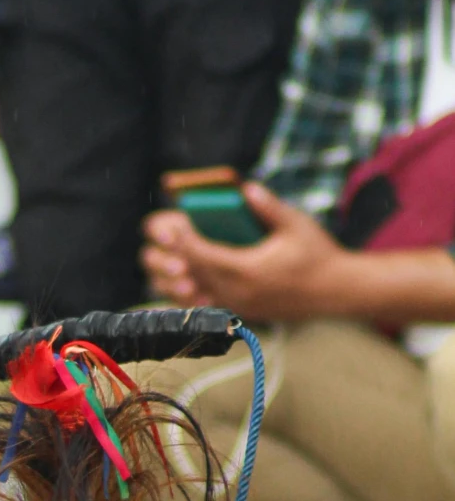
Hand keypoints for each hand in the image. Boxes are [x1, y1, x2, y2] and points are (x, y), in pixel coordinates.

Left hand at [141, 182, 348, 320]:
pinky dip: (196, 289)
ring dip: (181, 274)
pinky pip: (209, 301)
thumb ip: (268, 207)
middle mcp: (237, 293)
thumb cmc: (317, 254)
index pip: (202, 255)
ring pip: (197, 291)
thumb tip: (246, 189)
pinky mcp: (241, 312)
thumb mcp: (296, 224)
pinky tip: (187, 276)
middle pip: (193, 274)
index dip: (183, 241)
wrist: (335, 291)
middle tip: (165, 236)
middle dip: (176, 254)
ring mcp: (238, 306)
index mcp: (247, 271)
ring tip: (171, 256)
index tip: (171, 226)